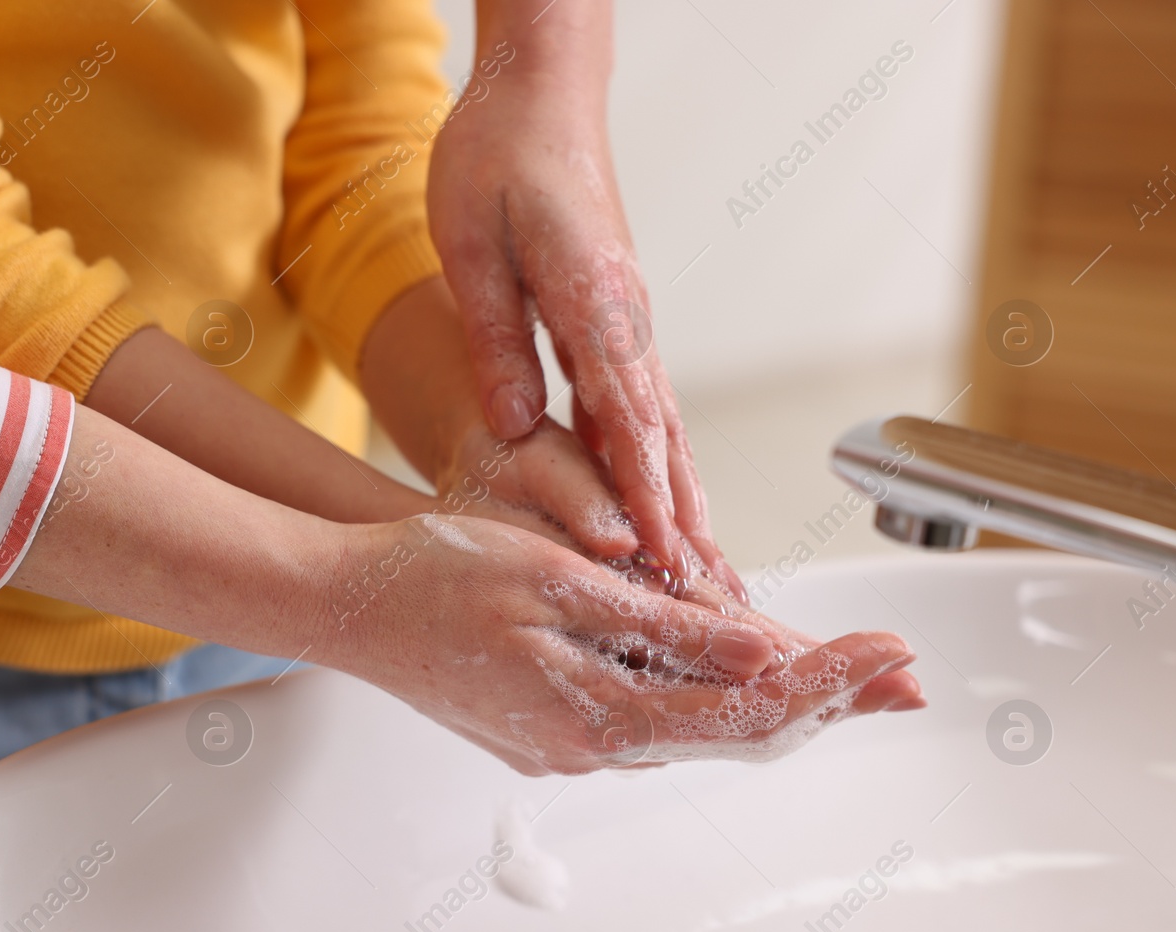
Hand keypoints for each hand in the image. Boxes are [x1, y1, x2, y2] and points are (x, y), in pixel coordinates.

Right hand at [325, 514, 918, 774]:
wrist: (344, 604)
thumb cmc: (433, 577)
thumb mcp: (557, 580)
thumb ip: (664, 626)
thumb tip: (765, 652)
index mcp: (595, 713)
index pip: (746, 709)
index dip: (831, 681)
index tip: (895, 653)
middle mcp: (589, 749)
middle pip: (734, 734)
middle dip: (824, 700)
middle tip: (901, 674)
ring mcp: (567, 748)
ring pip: (695, 728)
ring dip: (770, 696)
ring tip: (843, 665)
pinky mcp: (550, 731)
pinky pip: (649, 717)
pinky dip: (705, 691)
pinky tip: (736, 666)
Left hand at [427, 15, 742, 600]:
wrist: (536, 96)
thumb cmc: (496, 156)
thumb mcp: (471, 243)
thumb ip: (496, 336)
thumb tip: (512, 421)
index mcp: (593, 301)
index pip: (626, 417)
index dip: (644, 493)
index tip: (661, 555)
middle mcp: (625, 320)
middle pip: (663, 436)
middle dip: (683, 517)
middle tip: (705, 592)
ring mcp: (628, 324)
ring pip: (664, 428)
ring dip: (683, 498)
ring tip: (704, 569)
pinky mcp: (616, 323)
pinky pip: (643, 408)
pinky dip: (659, 463)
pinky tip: (662, 500)